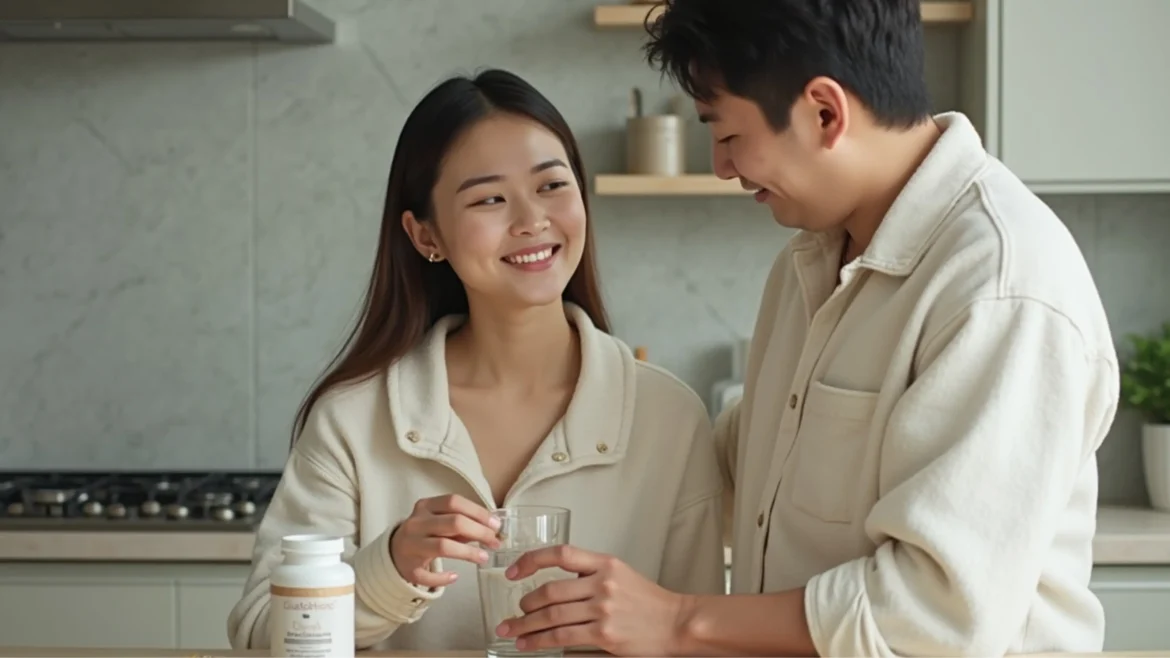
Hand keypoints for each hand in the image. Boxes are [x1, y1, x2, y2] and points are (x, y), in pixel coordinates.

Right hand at [388, 494, 500, 588]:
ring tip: (484, 558)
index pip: (454, 502)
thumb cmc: (425, 533)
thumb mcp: (440, 521)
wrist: (394, 551)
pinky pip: (428, 576)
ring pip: (443, 546)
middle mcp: (416, 523)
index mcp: (425, 506)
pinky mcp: (408, 568)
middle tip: (495, 541)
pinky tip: (454, 576)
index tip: (496, 524)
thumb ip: (463, 523)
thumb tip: (492, 527)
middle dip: (479, 531)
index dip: (478, 512)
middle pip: (453, 522)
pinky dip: (443, 577)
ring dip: (468, 553)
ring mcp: (411, 545)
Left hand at [495, 545, 691, 655]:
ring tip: (512, 631)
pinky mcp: (604, 634)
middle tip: (513, 614)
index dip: (531, 561)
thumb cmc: (649, 602)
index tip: (513, 572)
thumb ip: (591, 575)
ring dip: (526, 625)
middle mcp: (603, 583)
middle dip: (525, 605)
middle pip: (550, 591)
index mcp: (605, 563)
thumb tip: (554, 588)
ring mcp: (604, 609)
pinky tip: (528, 644)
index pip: (561, 553)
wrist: (677, 623)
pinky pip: (562, 637)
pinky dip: (539, 641)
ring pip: (552, 615)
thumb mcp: (621, 574)